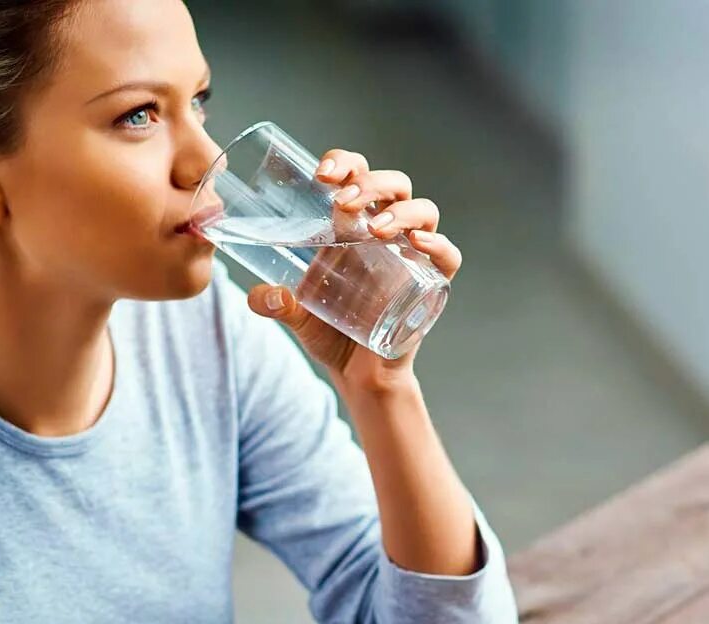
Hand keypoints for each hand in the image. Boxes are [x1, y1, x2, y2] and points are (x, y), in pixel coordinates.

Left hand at [245, 148, 461, 390]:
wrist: (358, 374)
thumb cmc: (331, 332)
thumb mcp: (297, 315)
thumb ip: (276, 303)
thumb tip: (261, 296)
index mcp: (353, 225)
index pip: (356, 175)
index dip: (344, 163)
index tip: (321, 174)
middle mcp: (387, 231)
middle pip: (393, 184)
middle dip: (370, 183)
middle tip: (342, 203)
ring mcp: (412, 255)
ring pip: (423, 210)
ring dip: (401, 211)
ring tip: (376, 229)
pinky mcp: (431, 283)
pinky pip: (448, 256)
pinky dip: (439, 244)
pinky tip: (418, 243)